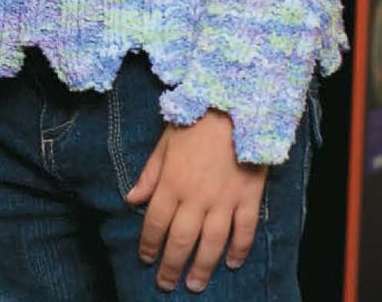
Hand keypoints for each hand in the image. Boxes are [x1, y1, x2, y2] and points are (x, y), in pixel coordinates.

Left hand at [127, 110, 267, 294]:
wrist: (240, 98)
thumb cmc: (199, 116)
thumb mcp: (167, 139)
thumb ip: (151, 172)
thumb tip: (132, 200)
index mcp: (172, 182)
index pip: (154, 224)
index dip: (148, 246)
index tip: (146, 259)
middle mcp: (196, 197)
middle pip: (181, 241)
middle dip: (171, 267)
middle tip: (167, 284)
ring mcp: (225, 198)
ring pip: (211, 243)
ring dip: (202, 268)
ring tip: (194, 285)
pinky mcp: (249, 194)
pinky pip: (245, 229)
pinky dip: (239, 249)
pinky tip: (233, 263)